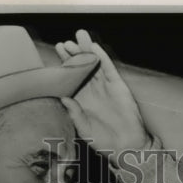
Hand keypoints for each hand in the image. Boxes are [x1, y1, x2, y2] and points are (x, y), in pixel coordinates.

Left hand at [55, 30, 152, 156]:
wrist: (126, 146)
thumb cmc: (104, 141)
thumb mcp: (84, 129)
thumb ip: (74, 114)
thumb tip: (64, 98)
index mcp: (80, 99)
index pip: (70, 78)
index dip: (63, 66)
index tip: (56, 55)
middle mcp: (91, 90)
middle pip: (80, 67)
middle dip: (73, 54)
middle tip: (64, 43)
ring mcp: (104, 86)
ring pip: (93, 64)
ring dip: (86, 50)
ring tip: (79, 36)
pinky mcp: (117, 86)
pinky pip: (108, 69)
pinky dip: (102, 58)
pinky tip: (95, 47)